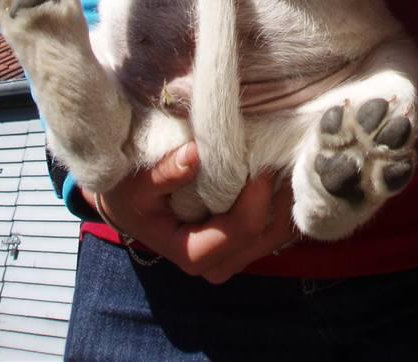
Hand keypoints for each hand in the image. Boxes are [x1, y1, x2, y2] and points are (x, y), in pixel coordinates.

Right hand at [86, 142, 296, 283]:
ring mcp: (234, 256)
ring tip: (288, 158)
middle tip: (284, 152)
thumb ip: (164, 174)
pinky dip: (282, 200)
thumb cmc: (131, 194)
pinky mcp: (243, 243)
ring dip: (286, 197)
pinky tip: (282, 170)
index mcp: (192, 253)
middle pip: (267, 235)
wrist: (130, 205)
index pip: (240, 230)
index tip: (262, 159)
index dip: (257, 196)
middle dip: (279, 195)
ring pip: (278, 233)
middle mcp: (218, 263)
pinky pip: (275, 227)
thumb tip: (194, 155)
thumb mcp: (136, 184)